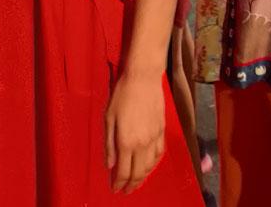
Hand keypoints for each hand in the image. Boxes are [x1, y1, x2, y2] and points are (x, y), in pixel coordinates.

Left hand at [105, 72, 165, 193]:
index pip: (123, 171)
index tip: (115, 189)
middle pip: (138, 173)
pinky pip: (159, 154)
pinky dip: (154, 164)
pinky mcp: (162, 131)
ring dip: (143, 177)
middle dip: (131, 185)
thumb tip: (109, 164)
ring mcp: (154, 138)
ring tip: (136, 181)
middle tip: (125, 190)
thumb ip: (108, 143)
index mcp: (126, 142)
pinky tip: (149, 165)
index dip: (119, 183)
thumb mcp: (108, 118)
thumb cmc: (122, 95)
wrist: (143, 78)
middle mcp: (142, 144)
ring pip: (150, 166)